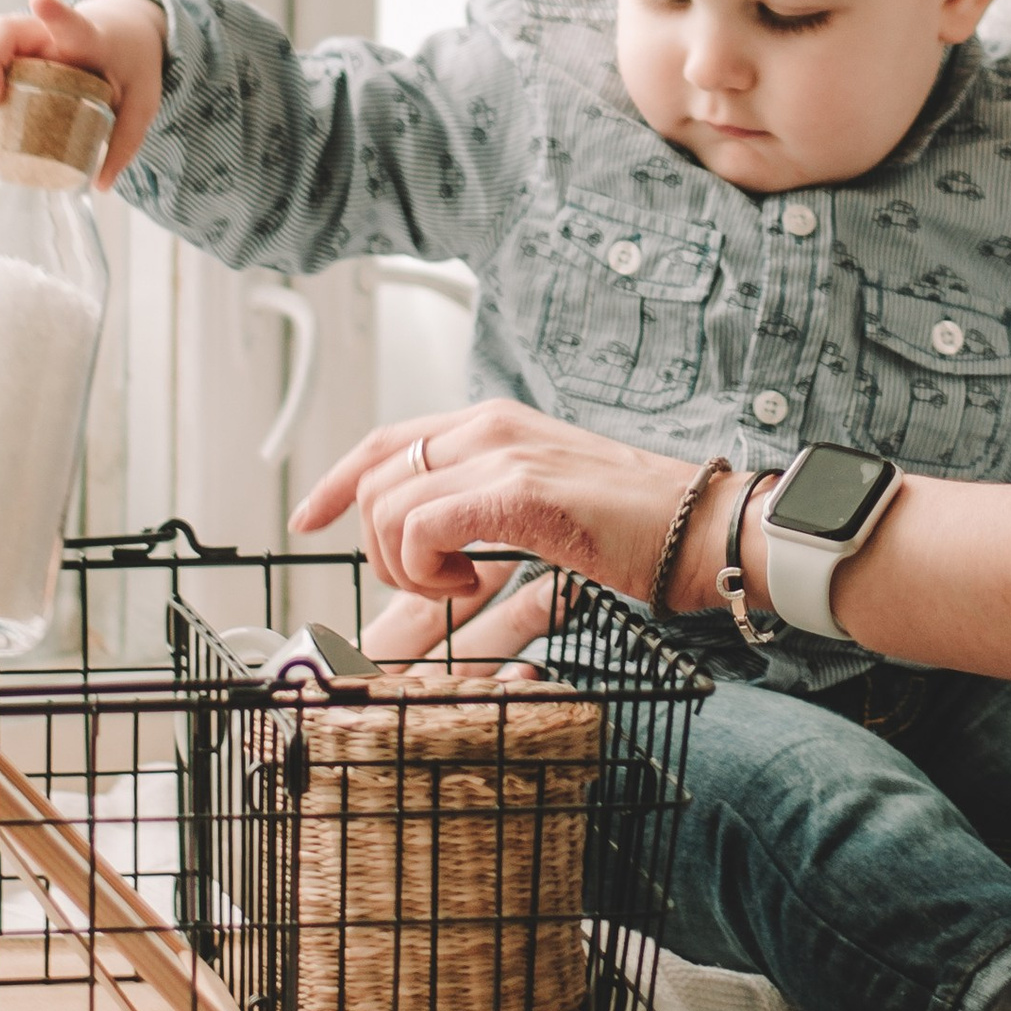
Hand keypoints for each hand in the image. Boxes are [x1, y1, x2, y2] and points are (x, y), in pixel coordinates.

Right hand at [0, 0, 165, 187]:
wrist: (123, 35)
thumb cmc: (131, 67)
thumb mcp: (143, 103)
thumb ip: (125, 141)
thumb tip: (101, 186)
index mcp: (89, 40)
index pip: (70, 23)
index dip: (55, 13)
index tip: (39, 0)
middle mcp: (47, 33)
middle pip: (2, 29)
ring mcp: (22, 40)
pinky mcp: (7, 52)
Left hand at [291, 403, 722, 659]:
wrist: (702, 527)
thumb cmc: (639, 527)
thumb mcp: (545, 504)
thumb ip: (485, 512)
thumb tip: (432, 555)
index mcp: (495, 422)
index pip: (388, 439)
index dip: (337, 480)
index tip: (307, 518)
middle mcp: (490, 426)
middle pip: (378, 478)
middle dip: (379, 548)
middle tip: (428, 588)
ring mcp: (503, 454)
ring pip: (390, 506)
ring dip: (406, 567)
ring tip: (460, 588)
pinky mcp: (517, 492)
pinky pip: (422, 528)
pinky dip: (428, 570)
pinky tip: (470, 585)